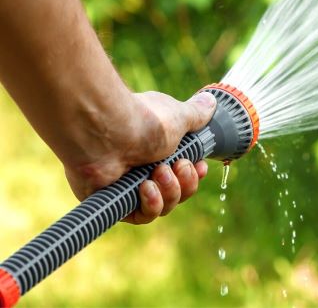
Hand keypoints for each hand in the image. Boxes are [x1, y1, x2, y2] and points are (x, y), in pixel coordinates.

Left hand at [63, 91, 216, 223]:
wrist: (106, 131)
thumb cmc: (142, 120)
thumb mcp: (179, 117)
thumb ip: (196, 114)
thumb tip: (211, 101)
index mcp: (159, 148)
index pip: (184, 171)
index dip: (195, 174)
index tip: (200, 166)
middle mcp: (145, 166)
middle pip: (179, 191)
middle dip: (185, 181)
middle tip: (178, 165)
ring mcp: (130, 184)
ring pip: (165, 205)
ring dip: (169, 190)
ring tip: (158, 172)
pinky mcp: (116, 201)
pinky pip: (143, 215)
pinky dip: (151, 204)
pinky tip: (145, 188)